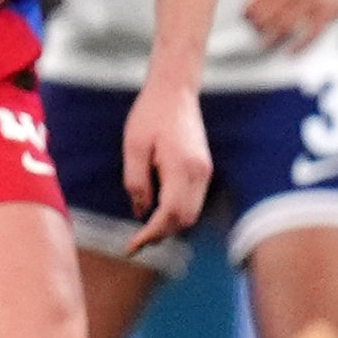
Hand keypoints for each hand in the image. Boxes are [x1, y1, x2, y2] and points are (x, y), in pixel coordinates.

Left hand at [118, 76, 211, 255]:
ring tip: (144, 232)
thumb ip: (136, 181)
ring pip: (192, 212)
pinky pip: (193, 200)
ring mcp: (205, 171)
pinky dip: (177, 212)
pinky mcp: (203, 168)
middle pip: (185, 219)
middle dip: (162, 234)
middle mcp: (199, 173)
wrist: (175, 92)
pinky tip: (157, 212)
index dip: (152, 233)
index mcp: (182, 167)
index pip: (171, 213)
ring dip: (170, 225)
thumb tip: (141, 212)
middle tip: (136, 242)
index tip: (133, 245)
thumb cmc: (150, 115)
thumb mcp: (133, 147)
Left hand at [244, 0, 337, 51]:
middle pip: (268, 15)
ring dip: (272, 39)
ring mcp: (312, 1)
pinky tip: (290, 52)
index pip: (256, 0)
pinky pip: (310, 33)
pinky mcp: (328, 12)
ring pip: (285, 25)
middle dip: (257, 28)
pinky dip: (298, 46)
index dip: (248, 15)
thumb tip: (247, 8)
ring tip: (264, 46)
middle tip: (253, 36)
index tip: (245, 23)